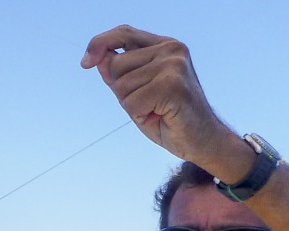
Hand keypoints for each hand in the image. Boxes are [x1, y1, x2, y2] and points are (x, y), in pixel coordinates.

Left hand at [80, 26, 237, 172]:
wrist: (202, 140)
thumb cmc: (169, 117)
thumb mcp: (138, 91)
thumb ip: (120, 73)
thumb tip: (97, 58)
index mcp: (165, 45)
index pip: (123, 33)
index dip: (99, 44)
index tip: (86, 63)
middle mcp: (171, 49)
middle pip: (115, 65)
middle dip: (123, 91)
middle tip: (149, 103)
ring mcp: (173, 65)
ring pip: (121, 86)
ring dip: (133, 106)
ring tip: (157, 110)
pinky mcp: (172, 85)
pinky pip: (132, 103)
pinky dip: (140, 116)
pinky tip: (161, 117)